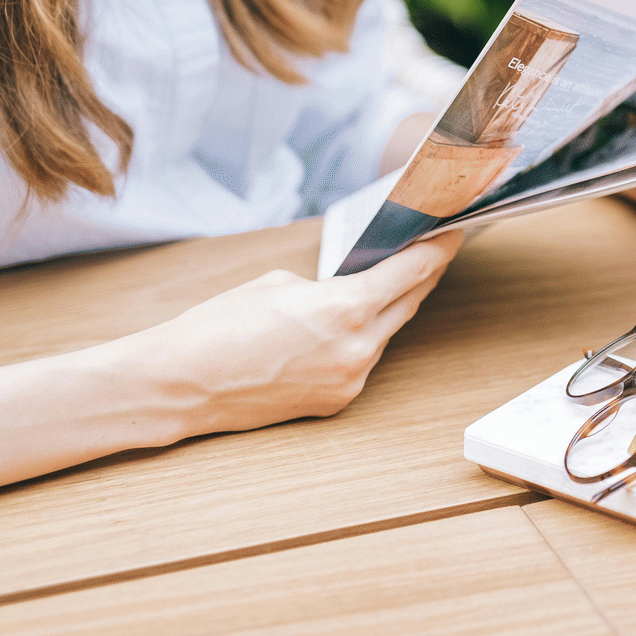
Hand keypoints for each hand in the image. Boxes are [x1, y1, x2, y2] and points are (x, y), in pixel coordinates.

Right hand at [125, 231, 463, 437]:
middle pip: (408, 303)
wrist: (181, 384)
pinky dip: (362, 340)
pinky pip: (363, 361)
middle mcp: (357, 349)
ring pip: (386, 334)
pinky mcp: (336, 402)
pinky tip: (351, 324)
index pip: (413, 273)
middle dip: (421, 275)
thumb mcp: (280, 284)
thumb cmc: (219, 325)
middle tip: (432, 251)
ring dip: (390, 309)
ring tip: (392, 282)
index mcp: (346, 308)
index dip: (439, 250)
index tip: (453, 233)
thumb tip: (355, 290)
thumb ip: (331, 286)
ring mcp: (349, 380)